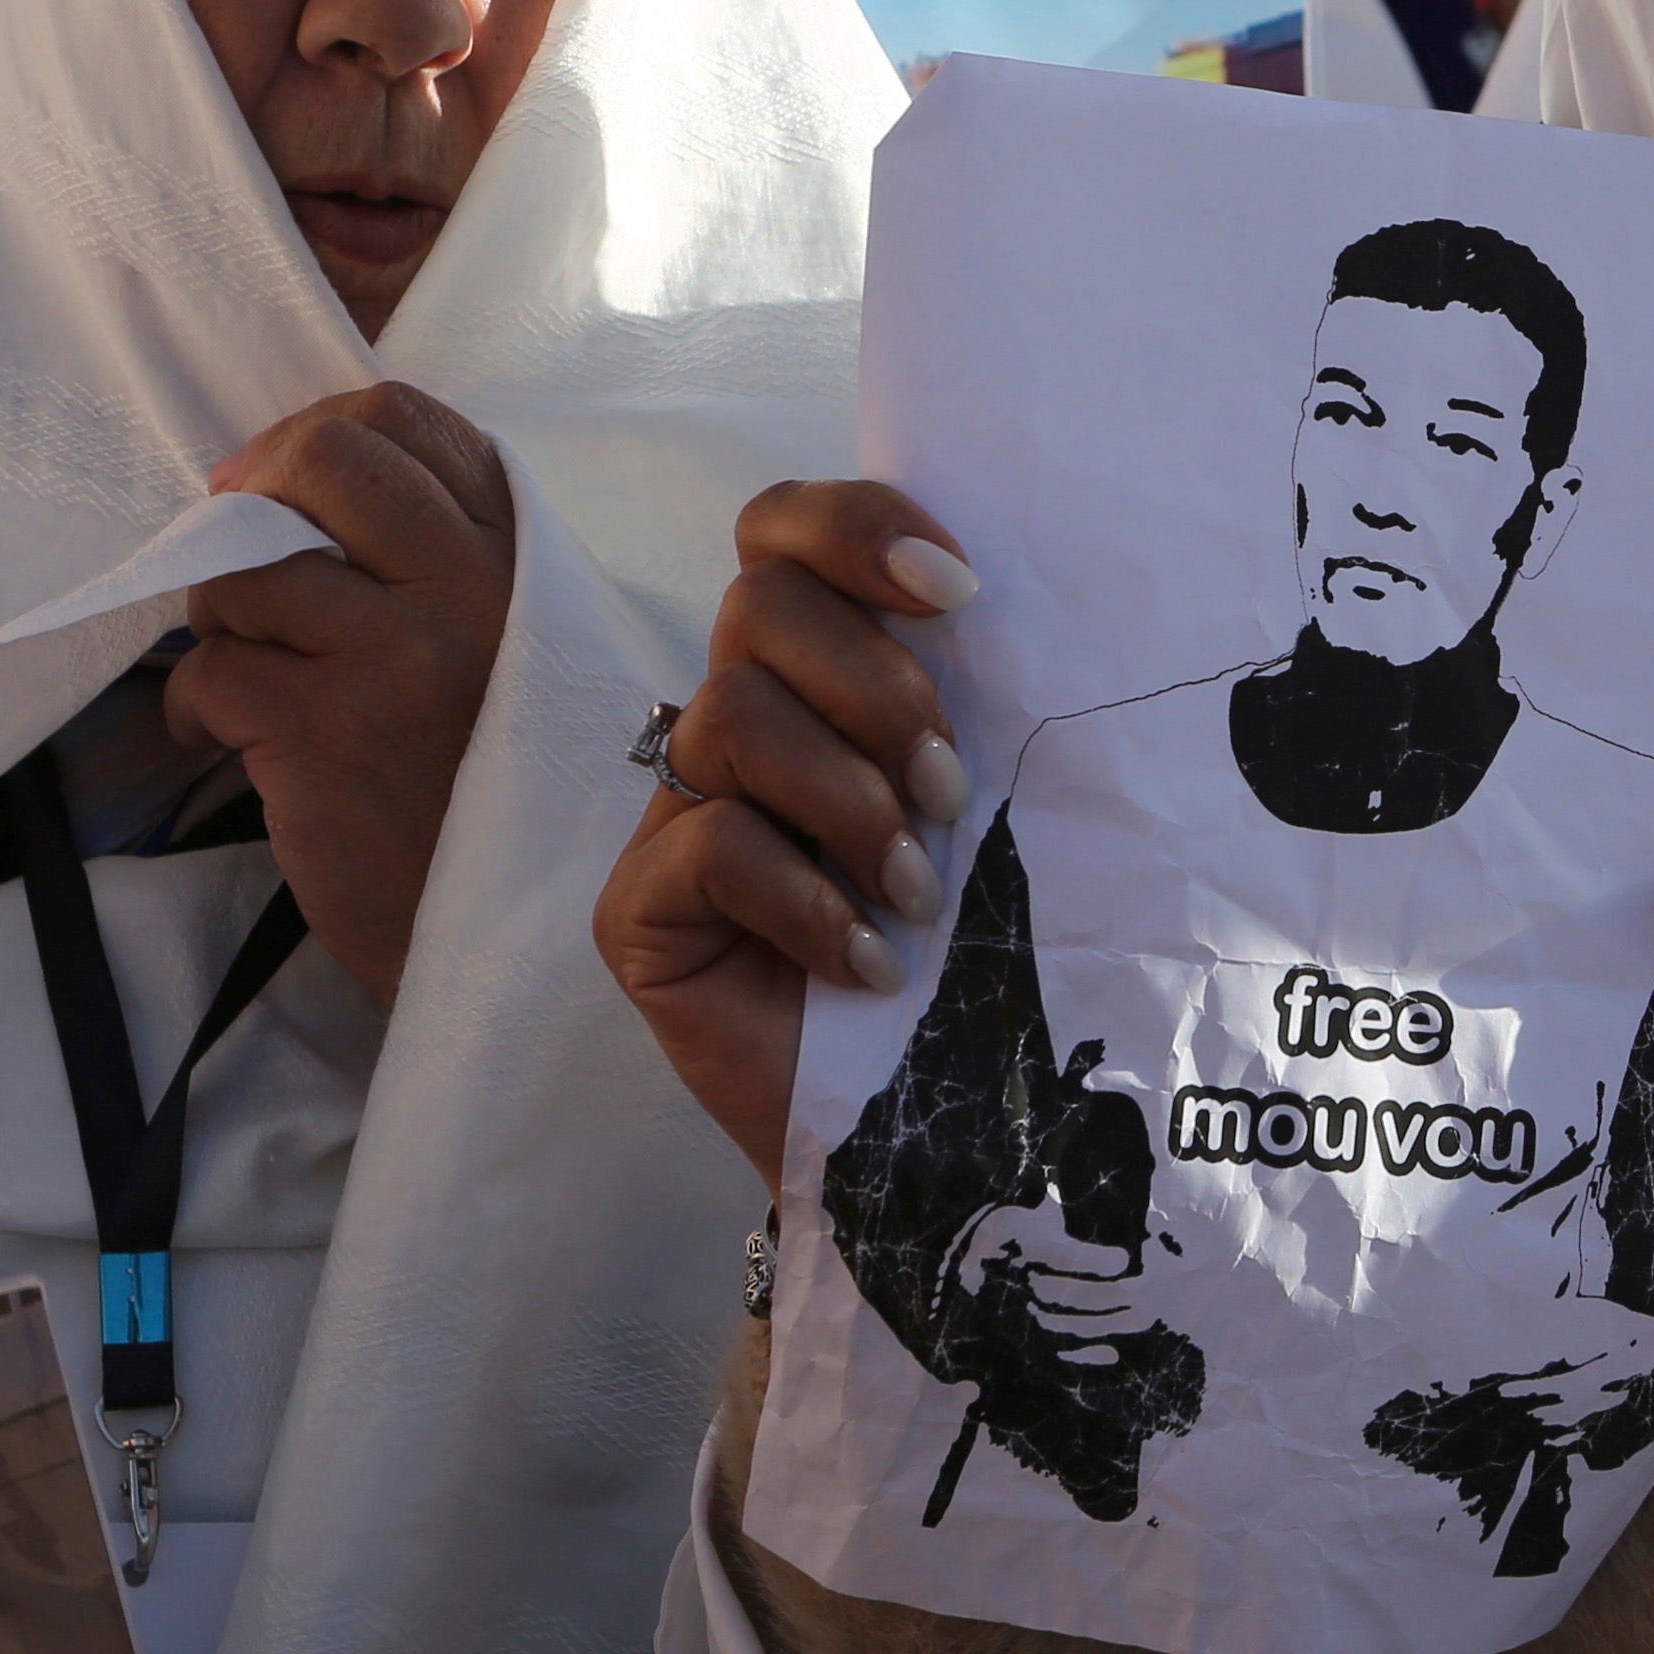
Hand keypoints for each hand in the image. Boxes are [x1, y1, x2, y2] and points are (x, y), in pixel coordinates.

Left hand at [161, 383, 518, 1001]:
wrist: (520, 946)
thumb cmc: (500, 787)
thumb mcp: (517, 647)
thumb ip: (445, 556)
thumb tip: (294, 474)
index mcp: (523, 557)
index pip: (407, 420)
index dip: (316, 435)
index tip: (282, 487)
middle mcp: (473, 589)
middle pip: (324, 459)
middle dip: (253, 492)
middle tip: (234, 547)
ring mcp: (399, 657)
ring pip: (245, 567)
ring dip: (219, 615)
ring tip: (249, 670)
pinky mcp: (324, 733)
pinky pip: (210, 670)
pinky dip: (198, 707)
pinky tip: (233, 743)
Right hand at [595, 478, 977, 1181]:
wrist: (920, 1126)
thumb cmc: (971, 952)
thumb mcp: (995, 808)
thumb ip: (984, 704)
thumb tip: (1014, 609)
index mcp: (818, 673)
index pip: (782, 529)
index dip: (857, 527)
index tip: (961, 592)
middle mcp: (736, 720)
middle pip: (757, 604)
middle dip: (877, 688)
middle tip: (949, 793)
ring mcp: (675, 812)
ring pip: (733, 715)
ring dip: (851, 801)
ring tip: (919, 893)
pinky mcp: (639, 909)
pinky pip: (711, 844)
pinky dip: (811, 901)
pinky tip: (870, 965)